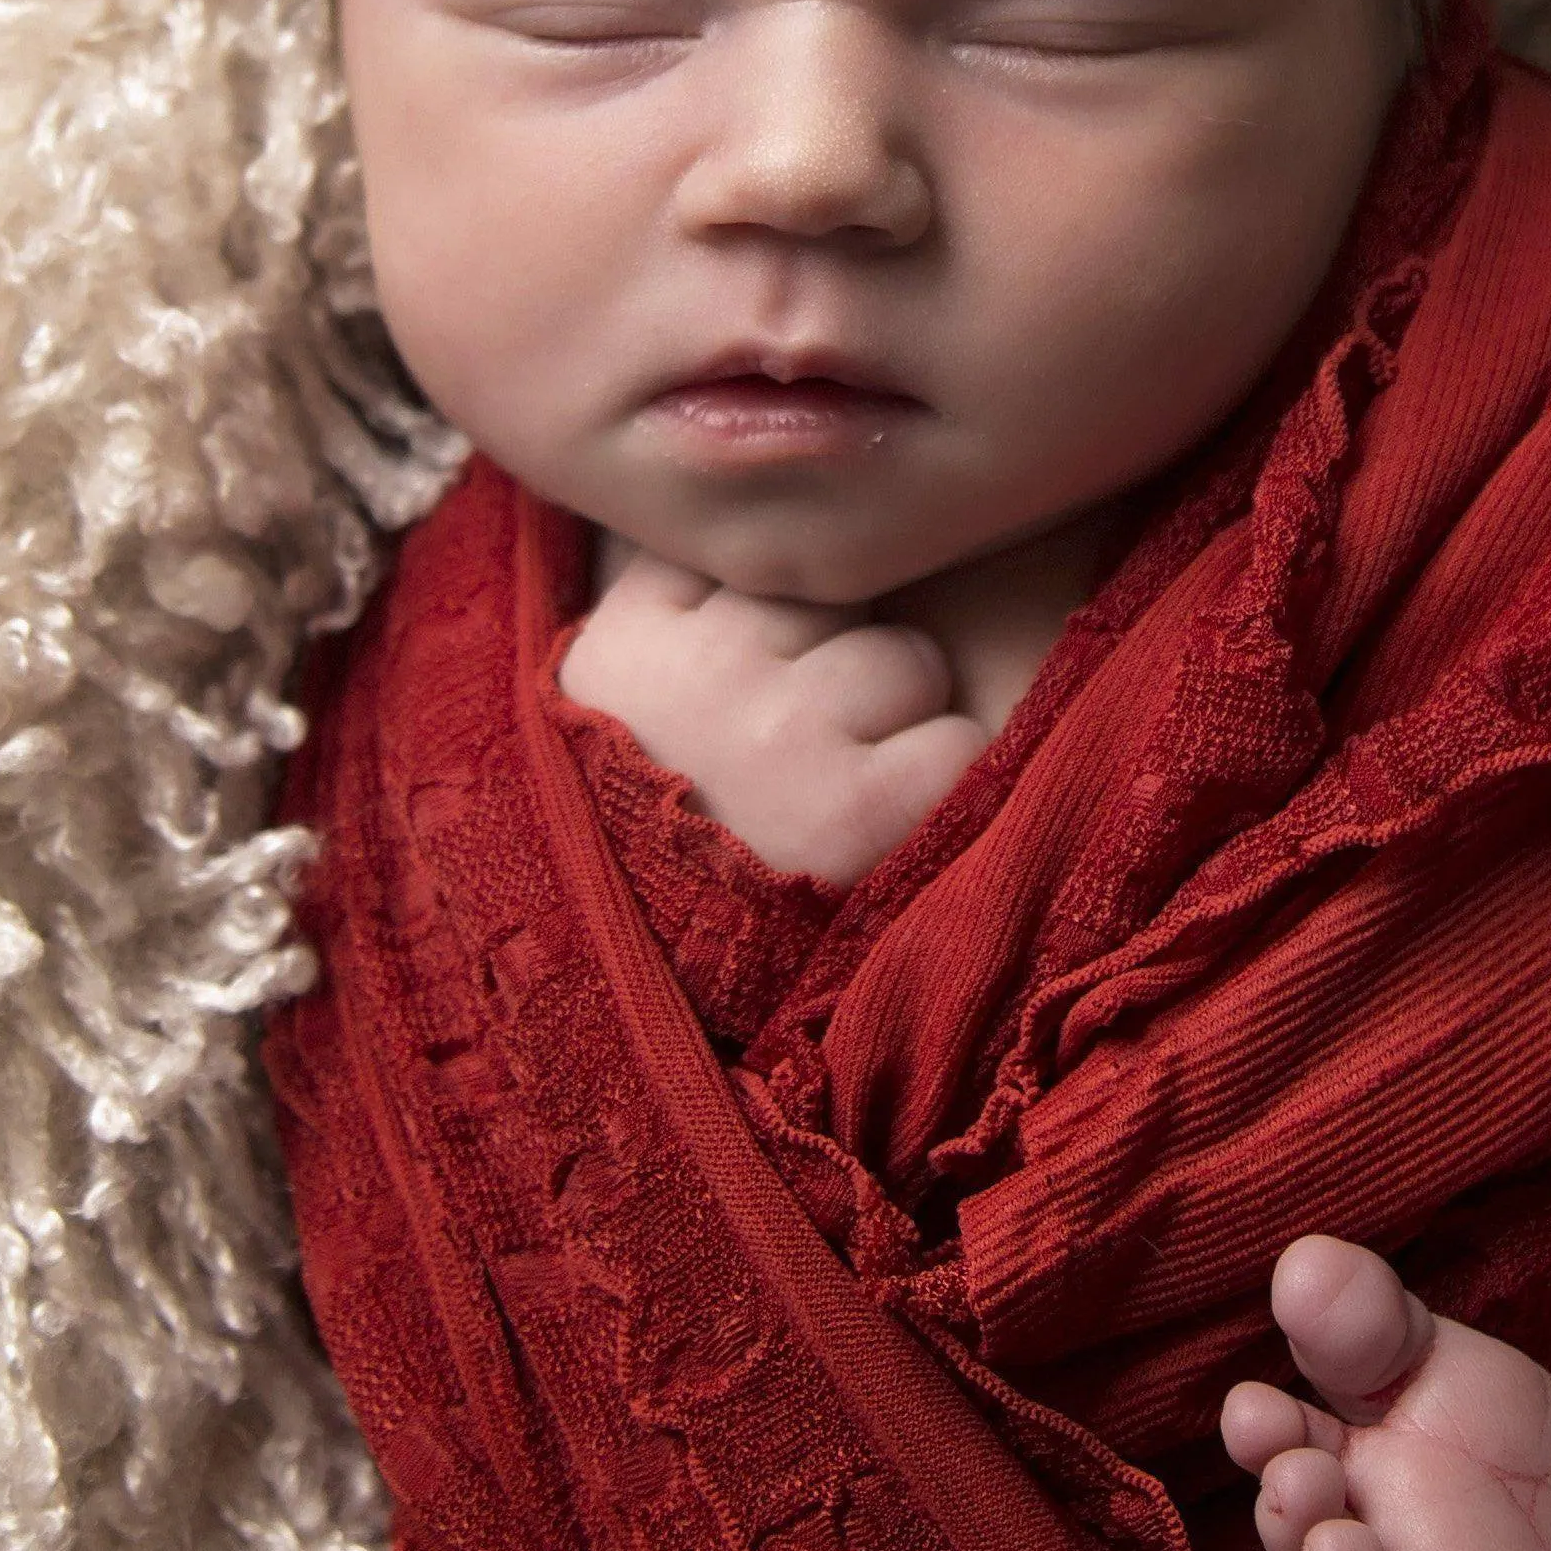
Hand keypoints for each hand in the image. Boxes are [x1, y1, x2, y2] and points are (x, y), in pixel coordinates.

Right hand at [557, 546, 990, 885]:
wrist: (639, 1034)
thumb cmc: (639, 869)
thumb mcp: (597, 725)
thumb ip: (656, 610)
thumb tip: (711, 515)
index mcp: (618, 650)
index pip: (739, 550)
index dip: (776, 615)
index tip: (765, 672)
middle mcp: (692, 676)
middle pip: (833, 594)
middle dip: (843, 656)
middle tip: (802, 757)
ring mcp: (775, 736)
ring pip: (904, 658)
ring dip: (901, 722)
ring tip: (841, 803)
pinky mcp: (855, 810)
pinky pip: (953, 743)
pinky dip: (943, 791)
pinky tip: (889, 836)